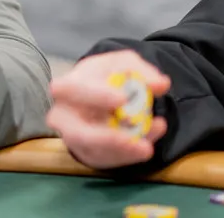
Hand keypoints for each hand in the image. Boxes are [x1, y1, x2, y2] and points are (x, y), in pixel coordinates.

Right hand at [47, 50, 170, 168]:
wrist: (99, 98)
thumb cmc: (105, 77)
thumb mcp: (122, 64)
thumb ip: (140, 70)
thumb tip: (159, 84)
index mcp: (66, 86)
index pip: (71, 90)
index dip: (96, 95)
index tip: (123, 99)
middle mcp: (64, 116)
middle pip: (78, 134)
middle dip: (108, 139)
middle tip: (139, 141)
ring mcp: (76, 139)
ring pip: (97, 153)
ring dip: (124, 151)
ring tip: (147, 147)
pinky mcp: (89, 154)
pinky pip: (108, 160)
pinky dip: (129, 155)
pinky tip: (145, 145)